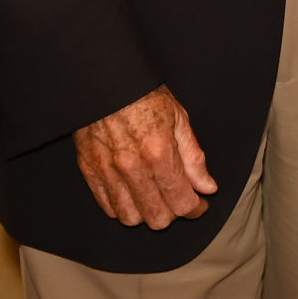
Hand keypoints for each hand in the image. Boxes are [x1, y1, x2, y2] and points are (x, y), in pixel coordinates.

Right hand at [73, 85, 216, 228]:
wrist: (105, 81)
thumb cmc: (144, 95)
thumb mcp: (179, 118)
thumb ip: (193, 157)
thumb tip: (207, 187)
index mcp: (159, 152)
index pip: (181, 202)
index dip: (196, 208)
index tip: (200, 204)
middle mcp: (132, 167)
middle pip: (157, 218)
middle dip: (173, 213)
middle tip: (178, 199)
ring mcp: (108, 172)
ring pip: (130, 218)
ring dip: (146, 213)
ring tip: (155, 197)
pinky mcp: (90, 171)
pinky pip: (107, 206)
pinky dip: (123, 207)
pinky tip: (133, 193)